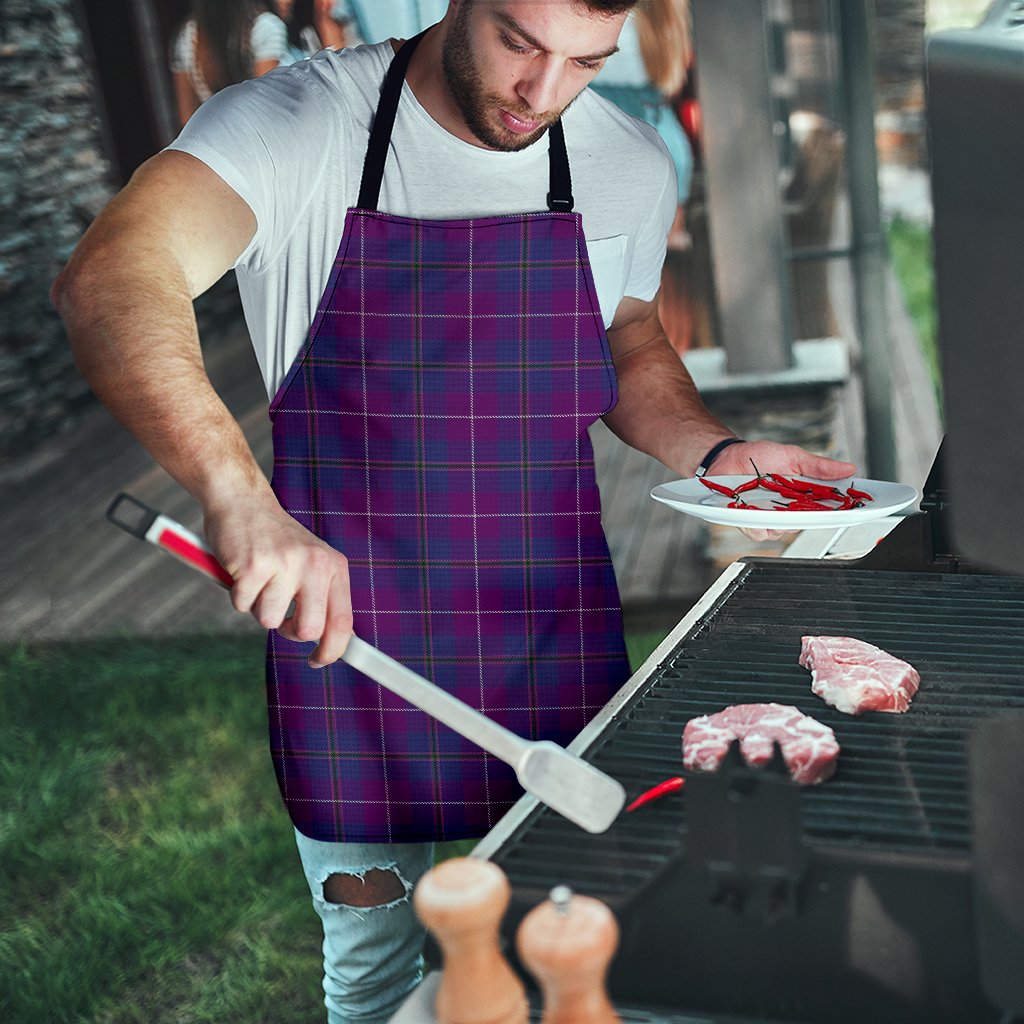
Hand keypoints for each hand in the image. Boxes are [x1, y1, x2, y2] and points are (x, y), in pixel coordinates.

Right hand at [203, 491, 351, 667]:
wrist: (242, 501)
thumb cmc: (275, 541)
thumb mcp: (310, 563)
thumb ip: (321, 598)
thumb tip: (328, 644)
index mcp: (334, 566)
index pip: (343, 622)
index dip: (332, 651)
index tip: (318, 661)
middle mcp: (315, 564)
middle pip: (308, 630)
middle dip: (289, 631)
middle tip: (280, 614)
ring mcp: (285, 564)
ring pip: (269, 621)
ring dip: (258, 607)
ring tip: (259, 579)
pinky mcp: (254, 565)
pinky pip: (242, 605)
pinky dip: (238, 595)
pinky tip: (242, 570)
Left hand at [707, 440, 856, 542]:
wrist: (727, 457)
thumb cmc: (759, 456)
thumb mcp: (793, 456)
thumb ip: (819, 466)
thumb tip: (848, 468)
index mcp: (803, 495)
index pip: (828, 508)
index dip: (843, 511)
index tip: (856, 508)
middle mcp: (789, 510)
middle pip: (808, 523)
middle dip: (809, 516)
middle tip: (804, 502)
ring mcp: (770, 518)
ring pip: (784, 531)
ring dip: (780, 519)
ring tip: (770, 500)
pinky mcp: (751, 523)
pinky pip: (760, 532)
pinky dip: (758, 522)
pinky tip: (753, 509)